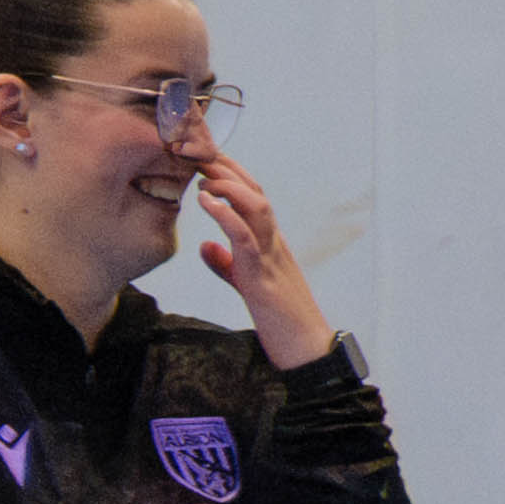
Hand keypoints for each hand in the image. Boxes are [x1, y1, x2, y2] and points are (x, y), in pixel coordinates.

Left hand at [192, 156, 334, 370]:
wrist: (307, 352)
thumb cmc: (282, 323)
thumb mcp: (247, 286)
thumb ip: (227, 265)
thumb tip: (207, 247)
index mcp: (271, 245)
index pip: (253, 197)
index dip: (229, 173)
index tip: (203, 157)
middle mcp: (275, 243)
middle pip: (255, 191)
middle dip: (227, 168)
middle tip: (197, 151)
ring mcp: (272, 257)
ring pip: (257, 207)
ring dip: (229, 186)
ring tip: (203, 176)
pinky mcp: (264, 277)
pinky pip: (247, 237)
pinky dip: (226, 215)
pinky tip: (207, 202)